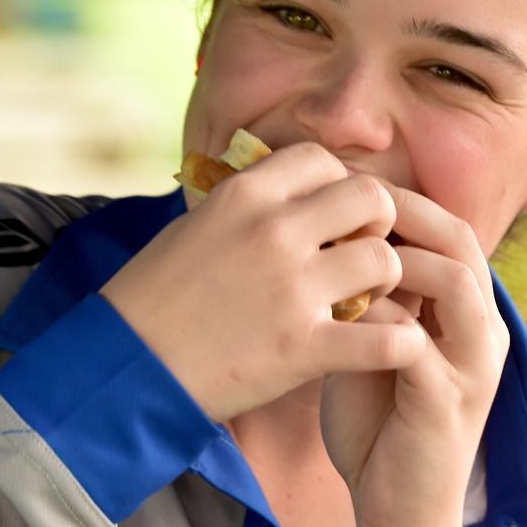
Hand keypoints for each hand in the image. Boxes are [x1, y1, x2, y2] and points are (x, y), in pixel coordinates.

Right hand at [100, 144, 424, 421]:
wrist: (125, 366)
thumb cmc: (156, 293)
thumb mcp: (195, 225)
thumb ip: (248, 203)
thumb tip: (294, 191)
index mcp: (244, 196)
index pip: (322, 160)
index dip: (338, 183)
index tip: (333, 213)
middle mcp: (274, 231)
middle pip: (372, 197)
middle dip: (377, 221)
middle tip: (361, 250)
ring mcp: (291, 288)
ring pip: (385, 259)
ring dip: (386, 280)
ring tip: (364, 299)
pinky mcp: (302, 347)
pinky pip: (386, 339)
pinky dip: (400, 343)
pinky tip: (392, 344)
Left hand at [320, 184, 509, 526]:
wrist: (395, 503)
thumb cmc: (377, 412)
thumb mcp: (373, 338)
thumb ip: (367, 290)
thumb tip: (324, 231)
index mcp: (465, 306)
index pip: (446, 227)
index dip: (400, 199)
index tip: (344, 184)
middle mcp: (482, 327)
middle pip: (459, 240)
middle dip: (403, 212)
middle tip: (348, 201)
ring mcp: (472, 365)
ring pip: (456, 281)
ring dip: (399, 258)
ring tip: (344, 252)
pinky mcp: (449, 403)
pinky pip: (420, 344)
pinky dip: (379, 319)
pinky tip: (338, 314)